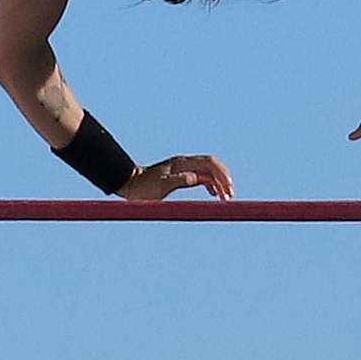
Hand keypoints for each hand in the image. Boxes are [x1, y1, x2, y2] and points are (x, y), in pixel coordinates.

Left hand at [117, 154, 235, 199]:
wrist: (129, 184)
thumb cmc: (143, 187)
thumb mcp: (161, 186)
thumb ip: (179, 181)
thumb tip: (197, 178)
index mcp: (182, 163)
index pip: (208, 163)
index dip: (221, 174)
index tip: (228, 189)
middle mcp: (184, 163)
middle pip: (212, 164)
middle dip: (224, 177)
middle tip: (230, 194)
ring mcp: (183, 168)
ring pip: (208, 170)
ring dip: (218, 181)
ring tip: (225, 196)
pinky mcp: (181, 174)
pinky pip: (201, 176)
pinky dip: (210, 183)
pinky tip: (213, 193)